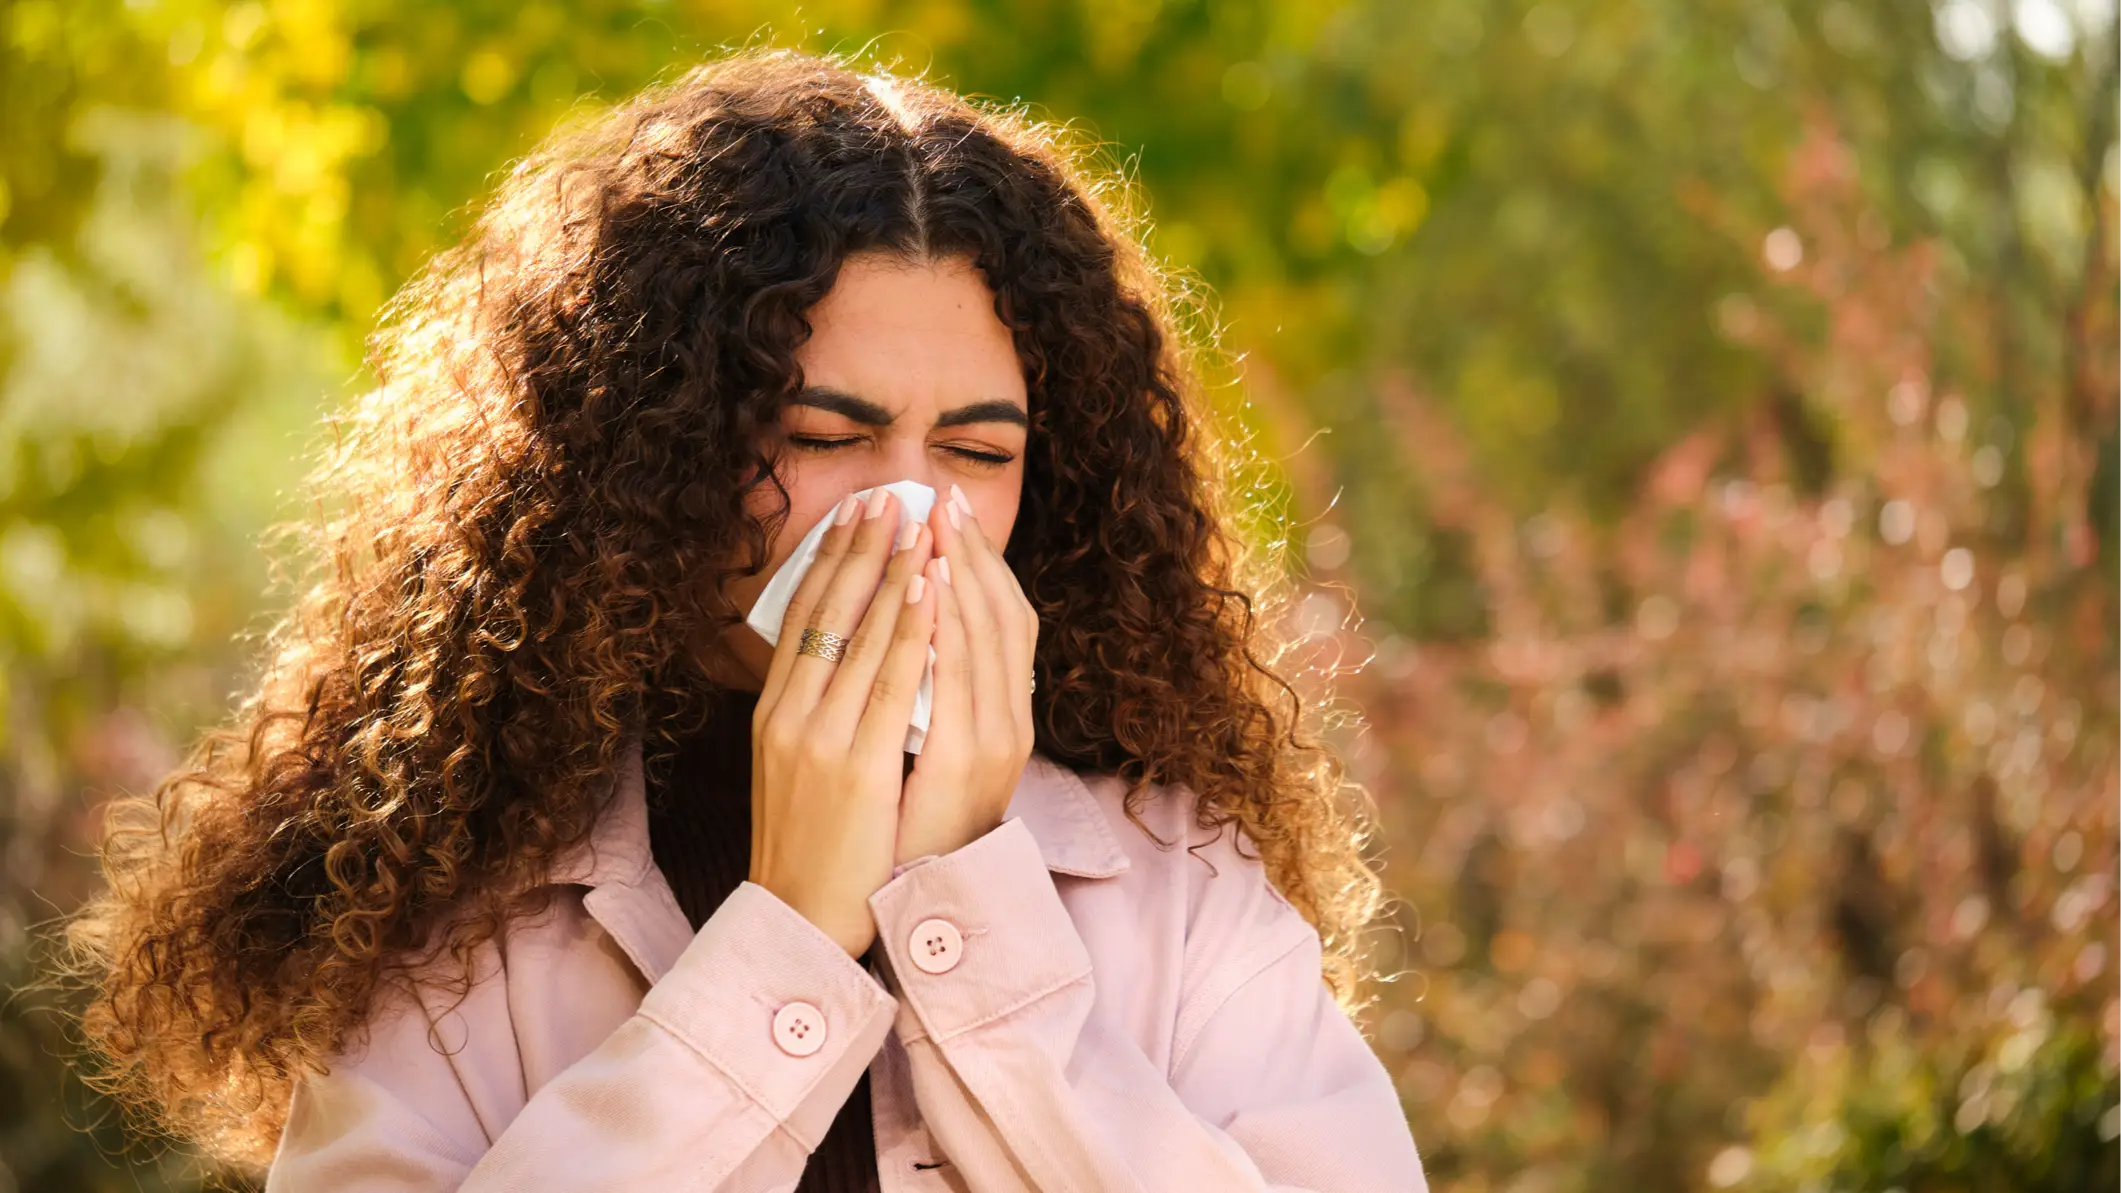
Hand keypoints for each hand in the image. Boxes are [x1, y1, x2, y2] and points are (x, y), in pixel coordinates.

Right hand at [751, 488, 936, 955]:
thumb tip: (841, 661)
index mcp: (775, 712)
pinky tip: (928, 588)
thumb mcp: (797, 767)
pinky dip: (909, 627)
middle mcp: (789, 715)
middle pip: (827, 611)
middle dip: (862, 547)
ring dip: (893, 570)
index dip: (830, 559)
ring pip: (860, 634)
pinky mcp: (855, 766)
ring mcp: (820, 739)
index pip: (802, 617)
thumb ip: (814, 713)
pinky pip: (888, 680)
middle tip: (890, 493)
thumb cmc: (809, 845)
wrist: (800, 918)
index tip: (856, 513)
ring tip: (917, 519)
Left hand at [894, 483, 1037, 866]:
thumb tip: (911, 635)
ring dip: (958, 577)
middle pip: (1000, 618)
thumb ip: (928, 699)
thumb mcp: (924, 757)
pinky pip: (952, 679)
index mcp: (1001, 720)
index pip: (1004, 620)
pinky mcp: (960, 764)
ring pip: (982, 639)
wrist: (897, 909)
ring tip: (934, 523)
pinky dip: (941, 628)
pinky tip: (924, 589)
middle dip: (969, 554)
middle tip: (944, 496)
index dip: (982, 564)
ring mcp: (991, 744)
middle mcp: (1008, 726)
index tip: (953, 513)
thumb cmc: (901, 834)